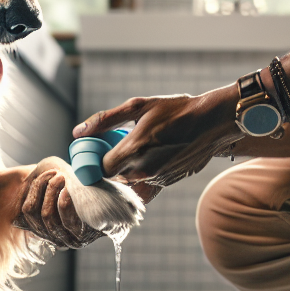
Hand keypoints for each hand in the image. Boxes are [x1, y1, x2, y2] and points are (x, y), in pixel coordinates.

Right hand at [12, 157, 101, 248]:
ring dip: (51, 192)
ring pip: (47, 217)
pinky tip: (68, 191)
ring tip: (62, 177)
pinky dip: (64, 204)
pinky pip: (67, 222)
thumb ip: (42, 187)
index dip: (30, 190)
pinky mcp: (83, 238)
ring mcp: (68, 239)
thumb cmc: (87, 192)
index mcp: (45, 226)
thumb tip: (24, 186)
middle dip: (41, 187)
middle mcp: (54, 236)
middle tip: (55, 172)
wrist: (119, 204)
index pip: (24, 212)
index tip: (43, 173)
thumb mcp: (62, 186)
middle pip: (33, 213)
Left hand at [76, 89, 240, 188]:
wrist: (211, 122)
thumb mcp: (139, 106)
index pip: (100, 170)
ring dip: (130, 169)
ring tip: (142, 148)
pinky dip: (146, 174)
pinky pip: (148, 184)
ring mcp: (158, 179)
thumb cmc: (175, 110)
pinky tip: (155, 155)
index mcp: (133, 151)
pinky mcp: (169, 183)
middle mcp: (143, 170)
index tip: (97, 152)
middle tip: (119, 145)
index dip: (95, 163)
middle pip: (114, 177)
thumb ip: (106, 120)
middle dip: (113, 164)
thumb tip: (78, 132)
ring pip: (131, 181)